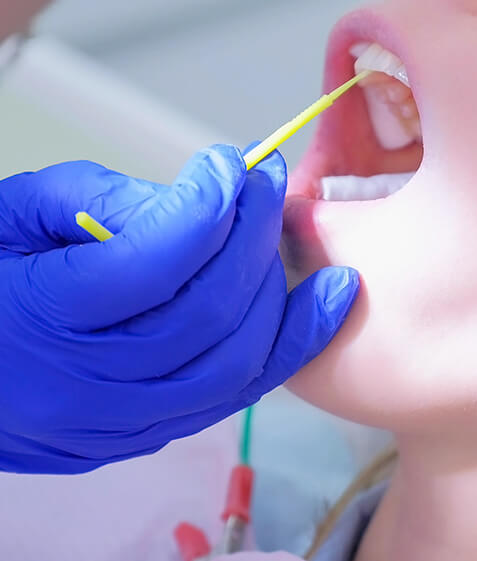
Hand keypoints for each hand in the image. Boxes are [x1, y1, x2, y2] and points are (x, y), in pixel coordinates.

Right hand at [0, 146, 358, 473]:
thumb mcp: (20, 215)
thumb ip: (109, 201)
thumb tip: (207, 199)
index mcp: (39, 315)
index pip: (153, 262)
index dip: (207, 205)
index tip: (232, 163)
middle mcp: (83, 385)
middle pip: (206, 312)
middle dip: (252, 236)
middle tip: (267, 185)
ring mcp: (115, 424)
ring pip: (232, 364)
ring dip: (277, 292)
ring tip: (288, 234)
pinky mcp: (140, 438)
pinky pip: (232, 397)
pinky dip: (284, 348)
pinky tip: (321, 305)